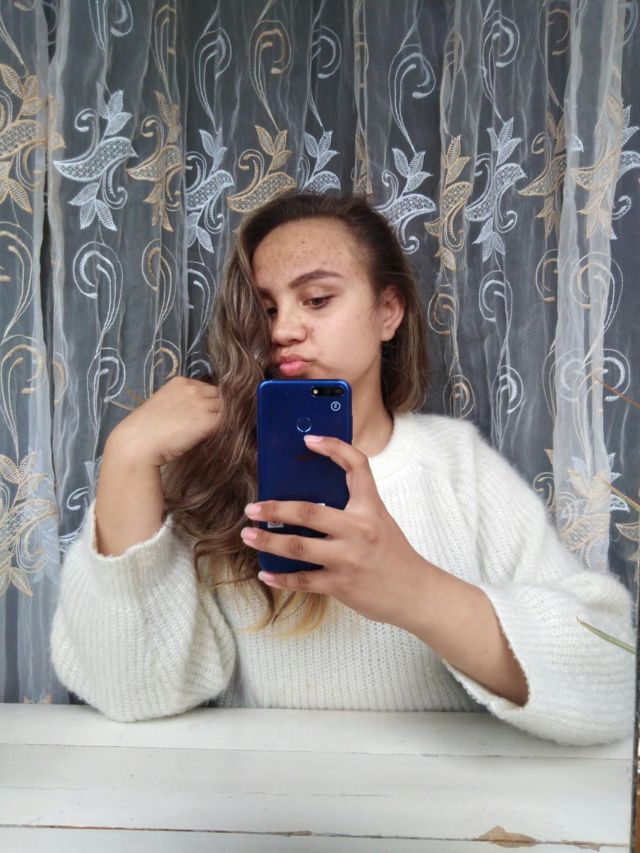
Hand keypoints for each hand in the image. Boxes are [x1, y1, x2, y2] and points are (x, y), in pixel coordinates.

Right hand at [109, 376, 222, 466]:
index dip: (210, 402)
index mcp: (180, 382)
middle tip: (215, 425)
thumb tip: (198, 411)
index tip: (207, 414)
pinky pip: (227, 422)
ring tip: (218, 432)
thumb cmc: (145, 429)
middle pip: (220, 396)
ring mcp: (201, 404)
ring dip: (224, 420)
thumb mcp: (163, 405)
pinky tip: (221, 437)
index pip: (208, 388)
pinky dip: (227, 429)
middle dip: (219, 409)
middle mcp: (193, 389)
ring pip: (226, 409)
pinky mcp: (207, 422)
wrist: (137, 443)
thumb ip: (182, 402)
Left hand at [240, 435, 425, 625]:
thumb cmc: (393, 554)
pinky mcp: (341, 584)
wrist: (415, 592)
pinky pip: (302, 580)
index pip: (357, 466)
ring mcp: (349, 558)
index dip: (334, 448)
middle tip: (253, 508)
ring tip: (248, 535)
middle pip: (308, 511)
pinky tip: (266, 573)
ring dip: (268, 540)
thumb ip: (352, 509)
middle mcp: (359, 530)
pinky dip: (281, 578)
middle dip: (275, 508)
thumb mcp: (379, 521)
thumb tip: (308, 502)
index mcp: (371, 508)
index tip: (309, 440)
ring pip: (297, 547)